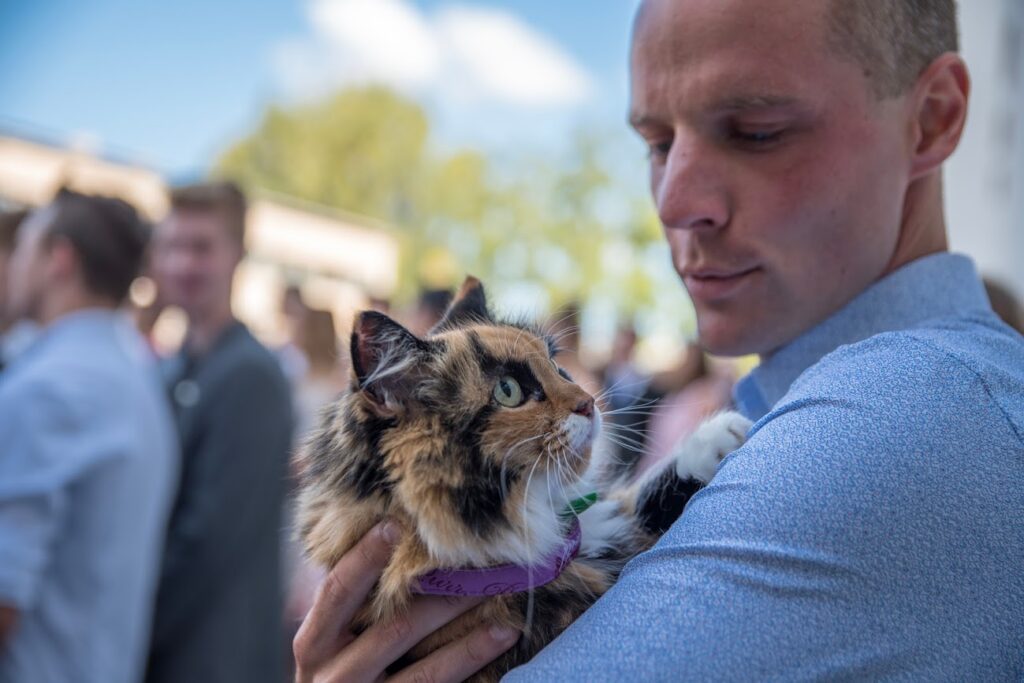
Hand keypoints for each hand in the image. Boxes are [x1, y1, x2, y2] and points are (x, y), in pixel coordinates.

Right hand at [293, 521, 520, 681]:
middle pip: (394, 630)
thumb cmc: (336, 674)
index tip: (395, 526)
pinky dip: (469, 674)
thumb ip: (348, 606)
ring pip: (426, 673)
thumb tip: (392, 538)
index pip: (337, 592)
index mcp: (313, 645)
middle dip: (442, 599)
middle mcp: (333, 677)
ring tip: (505, 623)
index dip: (363, 558)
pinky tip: (495, 656)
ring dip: (470, 645)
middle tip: (480, 570)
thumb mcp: (327, 645)